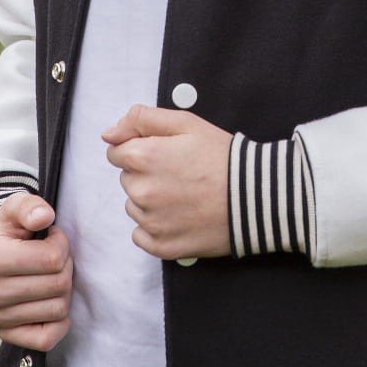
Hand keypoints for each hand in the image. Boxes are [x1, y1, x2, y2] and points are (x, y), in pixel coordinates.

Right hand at [0, 194, 71, 348]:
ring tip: (46, 276)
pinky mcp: (5, 335)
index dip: (61, 244)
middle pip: (59, 285)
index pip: (53, 259)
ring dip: (62, 291)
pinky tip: (50, 303)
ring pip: (58, 310)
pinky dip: (58, 323)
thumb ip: (30, 206)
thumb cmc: (7, 232)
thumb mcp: (15, 209)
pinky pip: (46, 339)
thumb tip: (44, 217)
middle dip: (64, 267)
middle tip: (50, 258)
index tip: (49, 238)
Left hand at [102, 105, 232, 260]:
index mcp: (143, 158)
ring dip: (151, 201)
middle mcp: (141, 192)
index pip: (117, 152)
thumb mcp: (186, 123)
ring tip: (185, 195)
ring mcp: (151, 222)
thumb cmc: (222, 157)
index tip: (166, 154)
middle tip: (181, 174)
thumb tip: (108, 134)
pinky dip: (156, 227)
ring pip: (134, 207)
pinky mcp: (162, 246)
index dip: (140, 149)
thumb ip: (141, 119)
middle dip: (147, 174)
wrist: (258, 197)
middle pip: (127, 179)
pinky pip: (141, 236)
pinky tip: (181, 217)